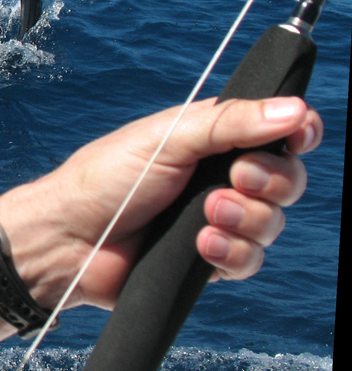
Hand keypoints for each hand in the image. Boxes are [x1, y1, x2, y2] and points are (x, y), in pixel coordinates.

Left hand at [0, 97, 321, 308]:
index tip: (301, 134)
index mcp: (209, 138)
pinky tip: (200, 245)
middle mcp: (218, 177)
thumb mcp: (166, 139)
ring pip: (272, 223)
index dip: (298, 132)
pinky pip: (249, 261)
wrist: (68, 241)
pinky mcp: (207, 260)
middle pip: (286, 178)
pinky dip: (232, 253)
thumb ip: (230, 123)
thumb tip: (294, 109)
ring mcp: (215, 220)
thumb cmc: (103, 180)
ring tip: (206, 216)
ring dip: (247, 219)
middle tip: (236, 178)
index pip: (275, 130)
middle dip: (272, 180)